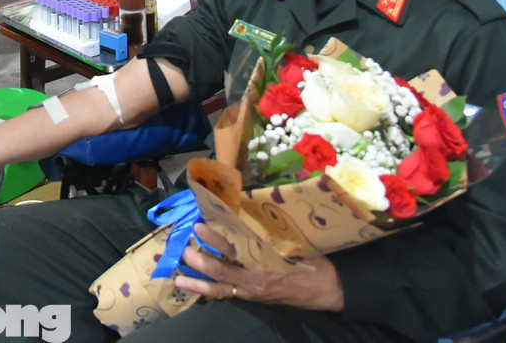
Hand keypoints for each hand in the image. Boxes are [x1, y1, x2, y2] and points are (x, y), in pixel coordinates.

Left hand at [173, 223, 343, 311]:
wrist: (327, 289)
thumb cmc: (312, 261)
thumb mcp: (292, 242)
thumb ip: (269, 231)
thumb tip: (245, 207)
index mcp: (263, 263)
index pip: (233, 251)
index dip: (214, 240)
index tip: (199, 226)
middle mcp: (254, 280)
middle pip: (220, 271)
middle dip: (198, 261)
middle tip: (181, 249)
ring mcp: (251, 292)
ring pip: (219, 289)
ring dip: (197, 284)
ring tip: (178, 279)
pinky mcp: (252, 298)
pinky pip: (227, 297)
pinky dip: (210, 293)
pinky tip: (196, 291)